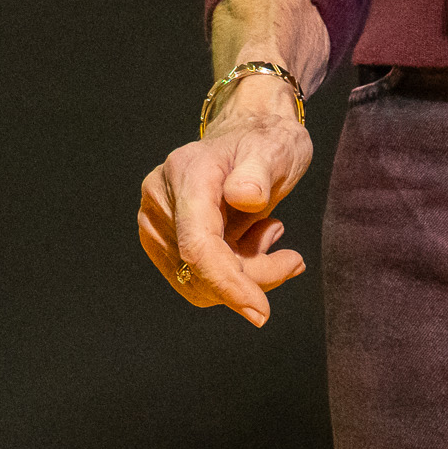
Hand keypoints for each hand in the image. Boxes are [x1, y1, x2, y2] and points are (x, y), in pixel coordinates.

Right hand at [135, 73, 312, 326]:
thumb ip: (258, 173)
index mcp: (186, 175)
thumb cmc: (266, 143)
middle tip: (290, 257)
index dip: (227, 283)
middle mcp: (160, 198)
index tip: (261, 313)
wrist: (249, 135)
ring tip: (267, 234)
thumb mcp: (275, 150)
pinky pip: (196, 280)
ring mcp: (157, 221)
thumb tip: (243, 197)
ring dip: (244, 275)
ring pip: (198, 283)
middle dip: (251, 276)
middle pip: (200, 270)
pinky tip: (251, 241)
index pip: (197, 245)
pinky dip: (232, 274)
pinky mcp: (162, 239)